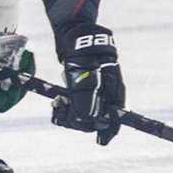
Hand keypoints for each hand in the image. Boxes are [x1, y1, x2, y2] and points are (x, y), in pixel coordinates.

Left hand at [51, 23, 122, 144]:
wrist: (72, 31)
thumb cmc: (81, 49)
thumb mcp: (83, 69)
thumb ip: (85, 93)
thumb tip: (87, 119)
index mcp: (114, 87)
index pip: (117, 115)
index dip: (110, 130)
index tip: (101, 141)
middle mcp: (106, 91)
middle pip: (97, 118)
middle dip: (78, 120)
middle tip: (59, 113)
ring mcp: (93, 90)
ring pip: (84, 114)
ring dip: (68, 115)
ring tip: (55, 107)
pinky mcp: (80, 89)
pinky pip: (74, 106)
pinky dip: (64, 108)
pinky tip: (56, 104)